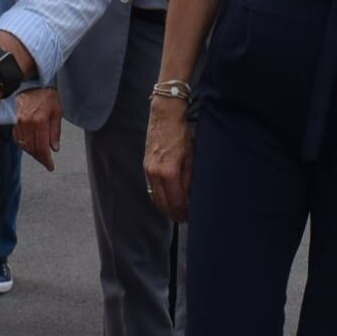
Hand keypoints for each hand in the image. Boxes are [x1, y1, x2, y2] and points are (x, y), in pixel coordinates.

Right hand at [14, 86, 61, 170]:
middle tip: (46, 162)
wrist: (33, 82)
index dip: (46, 160)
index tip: (50, 166)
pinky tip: (30, 147)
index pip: (42, 147)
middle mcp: (27, 124)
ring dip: (32, 153)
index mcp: (39, 122)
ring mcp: (19, 123)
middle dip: (40, 158)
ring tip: (40, 156)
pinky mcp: (14, 121)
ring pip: (24, 145)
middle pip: (32, 148)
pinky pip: (18, 138)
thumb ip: (55, 132)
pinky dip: (24, 145)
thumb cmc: (47, 95)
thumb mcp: (57, 112)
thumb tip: (54, 148)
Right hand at [143, 99, 194, 220]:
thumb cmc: (181, 133)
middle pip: (163, 204)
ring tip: (175, 213)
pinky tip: (165, 199)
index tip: (189, 217)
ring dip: (164, 208)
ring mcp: (148, 170)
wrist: (165, 116)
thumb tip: (191, 196)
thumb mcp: (191, 157)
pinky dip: (157, 197)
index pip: (175, 202)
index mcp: (169, 173)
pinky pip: (150, 188)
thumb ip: (189, 179)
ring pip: (154, 198)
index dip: (183, 213)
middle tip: (183, 219)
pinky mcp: (145, 166)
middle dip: (173, 214)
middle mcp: (155, 174)